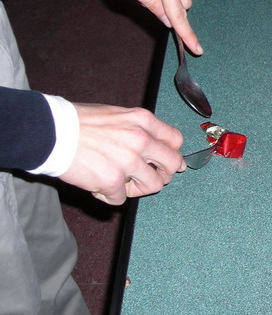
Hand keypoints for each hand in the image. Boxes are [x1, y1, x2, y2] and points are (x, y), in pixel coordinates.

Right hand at [59, 103, 185, 204]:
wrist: (52, 132)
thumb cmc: (80, 122)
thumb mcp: (117, 115)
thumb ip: (138, 129)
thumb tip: (153, 144)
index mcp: (143, 121)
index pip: (176, 140)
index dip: (173, 153)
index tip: (167, 161)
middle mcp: (141, 140)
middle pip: (172, 164)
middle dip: (165, 174)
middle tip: (151, 177)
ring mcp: (128, 162)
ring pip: (153, 185)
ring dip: (137, 188)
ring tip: (120, 183)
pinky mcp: (112, 181)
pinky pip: (122, 199)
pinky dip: (111, 196)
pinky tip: (98, 186)